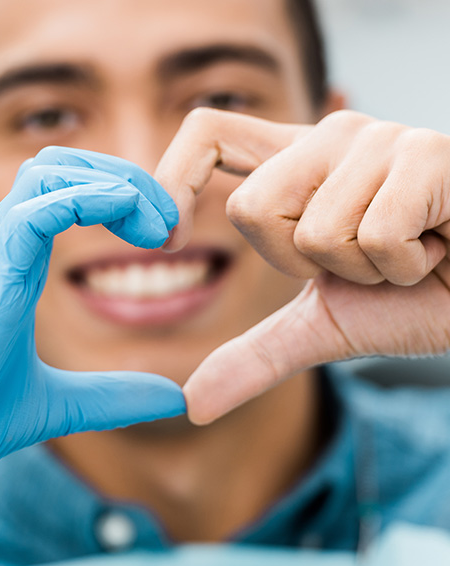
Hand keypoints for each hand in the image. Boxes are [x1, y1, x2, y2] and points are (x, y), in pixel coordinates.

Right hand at [0, 147, 184, 565]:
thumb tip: (176, 399)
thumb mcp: (67, 403)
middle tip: (167, 224)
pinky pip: (42, 204)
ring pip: (52, 170)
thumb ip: (117, 395)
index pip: (68, 192)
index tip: (164, 238)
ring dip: (114, 182)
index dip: (120, 197)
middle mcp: (5, 247)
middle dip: (124, 176)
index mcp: (19, 264)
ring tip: (155, 227)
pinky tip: (128, 220)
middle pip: (63, 165)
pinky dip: (91, 198)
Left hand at [155, 108, 449, 423]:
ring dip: (366, 270)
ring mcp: (377, 140)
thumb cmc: (418, 295)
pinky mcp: (427, 153)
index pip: (207, 134)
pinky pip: (375, 234)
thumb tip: (192, 406)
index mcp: (293, 166)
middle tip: (361, 260)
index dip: (172, 177)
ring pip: (314, 233)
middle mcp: (327, 140)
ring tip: (409, 253)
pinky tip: (438, 244)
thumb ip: (255, 355)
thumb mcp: (323, 326)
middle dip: (302, 265)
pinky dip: (406, 265)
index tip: (167, 239)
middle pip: (250, 209)